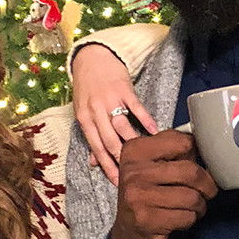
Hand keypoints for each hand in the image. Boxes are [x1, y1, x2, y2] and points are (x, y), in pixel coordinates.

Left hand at [72, 43, 158, 185]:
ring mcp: (110, 100)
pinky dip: (146, 121)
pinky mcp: (124, 89)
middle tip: (133, 176)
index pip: (96, 147)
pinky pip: (136, 108)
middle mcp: (96, 111)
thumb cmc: (87, 87)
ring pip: (122, 127)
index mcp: (84, 118)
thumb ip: (90, 135)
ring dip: (135, 143)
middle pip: (110, 141)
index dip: (106, 166)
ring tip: (146, 157)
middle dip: (121, 160)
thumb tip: (92, 162)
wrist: (92, 57)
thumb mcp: (83, 110)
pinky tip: (155, 132)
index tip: (117, 182)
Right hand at [107, 131, 217, 238]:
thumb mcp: (152, 166)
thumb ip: (174, 151)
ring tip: (193, 207)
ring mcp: (137, 196)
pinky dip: (191, 219)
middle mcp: (133, 171)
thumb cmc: (147, 196)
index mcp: (135, 150)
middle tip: (208, 191)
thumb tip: (206, 146)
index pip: (182, 142)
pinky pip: (186, 217)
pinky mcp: (146, 220)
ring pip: (192, 197)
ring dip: (200, 205)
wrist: (128, 233)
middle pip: (190, 171)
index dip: (196, 155)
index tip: (196, 165)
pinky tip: (181, 219)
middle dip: (207, 184)